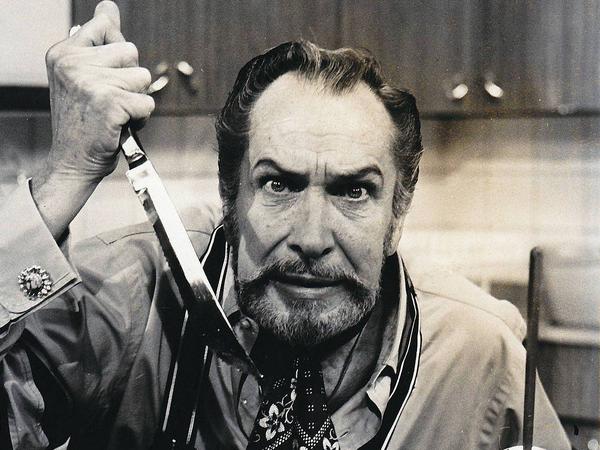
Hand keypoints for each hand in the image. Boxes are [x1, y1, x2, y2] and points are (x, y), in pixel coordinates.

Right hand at [32, 1, 154, 238]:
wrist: (73, 161)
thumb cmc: (82, 121)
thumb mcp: (82, 75)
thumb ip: (98, 40)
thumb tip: (109, 6)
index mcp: (63, 52)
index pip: (104, 24)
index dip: (116, 53)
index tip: (103, 75)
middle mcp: (73, 63)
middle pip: (131, 51)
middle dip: (130, 78)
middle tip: (109, 100)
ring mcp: (91, 82)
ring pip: (143, 77)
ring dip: (136, 98)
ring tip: (115, 113)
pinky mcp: (110, 103)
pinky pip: (148, 101)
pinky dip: (141, 117)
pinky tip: (120, 125)